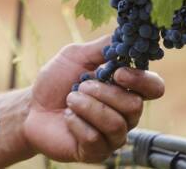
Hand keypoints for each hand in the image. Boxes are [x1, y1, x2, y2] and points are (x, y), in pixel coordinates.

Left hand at [21, 35, 163, 163]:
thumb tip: (124, 34)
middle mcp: (125, 114)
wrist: (31, 106)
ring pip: (116, 124)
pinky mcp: (96, 152)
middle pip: (134, 106)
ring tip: (71, 100)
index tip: (118, 73)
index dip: (141, 80)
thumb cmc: (56, 81)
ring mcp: (112, 135)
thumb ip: (101, 47)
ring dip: (87, 107)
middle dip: (103, 92)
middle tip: (81, 85)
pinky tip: (67, 118)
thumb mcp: (75, 56)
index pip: (154, 87)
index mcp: (125, 89)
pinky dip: (76, 123)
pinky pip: (95, 139)